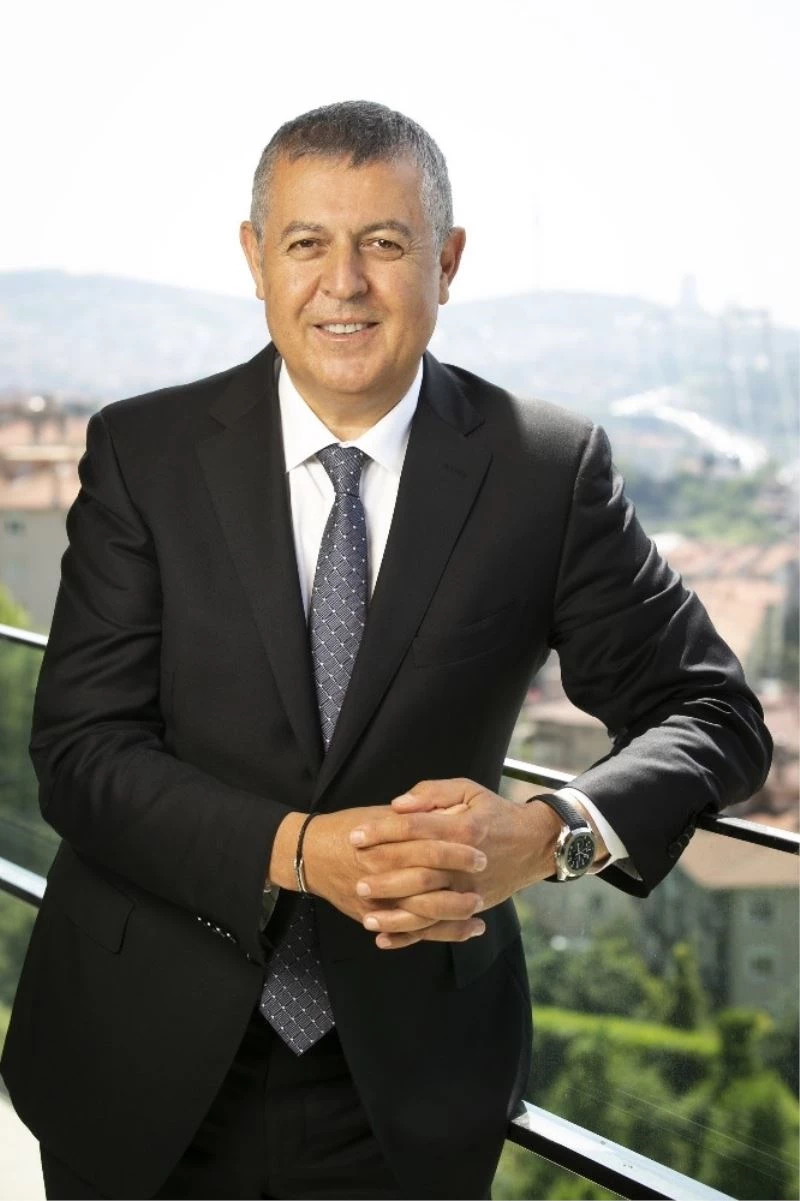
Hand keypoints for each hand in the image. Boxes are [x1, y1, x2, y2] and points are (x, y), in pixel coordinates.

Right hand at [270, 805, 487, 944]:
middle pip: (425, 879)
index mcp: (381, 842)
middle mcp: (377, 872)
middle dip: (457, 877)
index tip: (480, 845)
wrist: (309, 854)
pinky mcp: (373, 918)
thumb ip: (413, 813)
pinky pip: (412, 932)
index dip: (455, 846)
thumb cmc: (349, 828)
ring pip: (421, 912)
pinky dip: (442, 934)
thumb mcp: (379, 812)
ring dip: (454, 911)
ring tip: (478, 906)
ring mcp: (375, 900)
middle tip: (483, 872)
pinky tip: (468, 930)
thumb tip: (449, 814)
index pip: (425, 843)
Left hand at [347, 778, 562, 948]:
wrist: (533, 844)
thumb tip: (398, 805)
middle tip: (354, 873)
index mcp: (463, 828)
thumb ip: (432, 793)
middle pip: (416, 870)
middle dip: (382, 873)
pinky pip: (437, 928)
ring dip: (393, 914)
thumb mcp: (467, 790)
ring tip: (365, 913)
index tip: (355, 835)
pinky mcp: (470, 908)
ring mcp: (468, 889)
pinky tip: (384, 939)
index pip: (414, 828)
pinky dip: (410, 937)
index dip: (381, 830)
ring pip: (426, 907)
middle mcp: (465, 862)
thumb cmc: (494, 813)